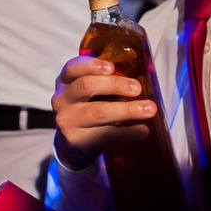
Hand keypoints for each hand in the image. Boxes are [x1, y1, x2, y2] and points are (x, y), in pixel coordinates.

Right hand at [52, 56, 155, 170]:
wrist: (72, 145)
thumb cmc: (86, 110)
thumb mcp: (86, 93)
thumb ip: (103, 83)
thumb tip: (141, 77)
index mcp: (65, 81)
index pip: (73, 67)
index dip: (92, 65)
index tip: (112, 67)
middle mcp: (62, 99)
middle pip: (86, 86)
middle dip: (115, 85)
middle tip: (137, 88)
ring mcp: (67, 121)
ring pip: (98, 112)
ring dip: (127, 109)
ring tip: (148, 109)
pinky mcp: (77, 141)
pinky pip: (106, 135)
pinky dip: (128, 133)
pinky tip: (142, 131)